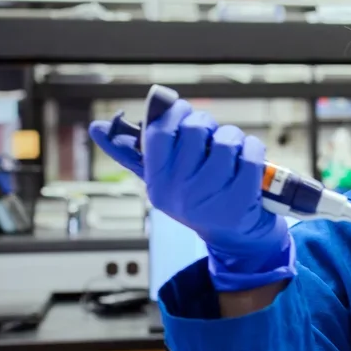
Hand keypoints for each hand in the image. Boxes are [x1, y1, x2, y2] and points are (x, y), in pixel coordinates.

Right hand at [89, 99, 293, 291]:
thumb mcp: (165, 180)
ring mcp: (210, 197)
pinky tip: (248, 159)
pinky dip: (253, 148)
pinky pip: (250, 154)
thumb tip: (97, 128)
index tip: (183, 112)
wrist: (235, 238)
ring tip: (232, 151)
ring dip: (234, 137)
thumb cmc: (199, 199)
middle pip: (195, 128)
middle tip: (211, 136)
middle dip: (207, 124)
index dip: (174, 111)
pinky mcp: (242, 200)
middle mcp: (179, 191)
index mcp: (157, 181)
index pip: (157, 131)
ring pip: (226, 139)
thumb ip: (133, 153)